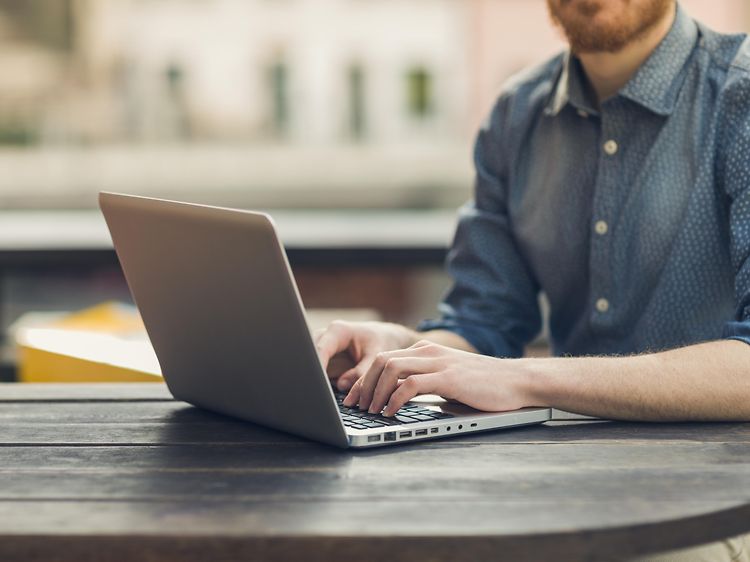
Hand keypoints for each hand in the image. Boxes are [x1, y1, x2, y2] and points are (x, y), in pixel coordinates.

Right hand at [314, 320, 418, 391]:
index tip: (318, 383)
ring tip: (322, 394)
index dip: (317, 366)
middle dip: (313, 373)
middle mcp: (326, 337)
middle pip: (310, 356)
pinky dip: (321, 382)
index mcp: (338, 331)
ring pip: (311, 364)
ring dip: (316, 378)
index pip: (320, 349)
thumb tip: (342, 385)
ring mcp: (321, 348)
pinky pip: (317, 371)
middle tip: (318, 392)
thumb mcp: (376, 357)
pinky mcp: (322, 360)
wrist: (382, 338)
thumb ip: (361, 371)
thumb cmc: (380, 342)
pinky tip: (326, 392)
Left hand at [343, 340, 531, 415]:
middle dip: (363, 385)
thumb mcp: (448, 380)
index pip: (384, 359)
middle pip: (381, 361)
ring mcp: (438, 363)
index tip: (354, 398)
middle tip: (355, 407)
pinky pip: (411, 384)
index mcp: (426, 350)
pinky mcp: (448, 378)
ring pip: (391, 369)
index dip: (364, 379)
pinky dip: (395, 399)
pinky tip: (390, 413)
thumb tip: (398, 400)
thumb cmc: (484, 385)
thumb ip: (424, 384)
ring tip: (370, 411)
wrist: (517, 381)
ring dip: (375, 392)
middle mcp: (428, 352)